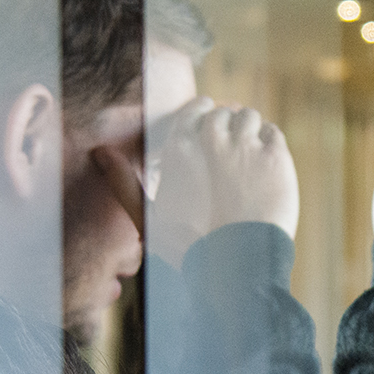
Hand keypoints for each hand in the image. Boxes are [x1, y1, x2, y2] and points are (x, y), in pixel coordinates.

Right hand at [93, 98, 300, 265]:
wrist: (236, 264)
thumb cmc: (189, 246)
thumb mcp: (148, 216)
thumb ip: (123, 183)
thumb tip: (98, 153)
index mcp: (181, 147)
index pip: (194, 109)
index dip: (202, 114)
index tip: (206, 122)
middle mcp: (213, 139)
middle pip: (223, 112)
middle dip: (225, 123)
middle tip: (230, 143)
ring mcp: (246, 146)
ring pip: (249, 117)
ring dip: (248, 128)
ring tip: (247, 149)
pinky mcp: (275, 157)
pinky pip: (272, 132)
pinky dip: (268, 140)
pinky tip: (265, 159)